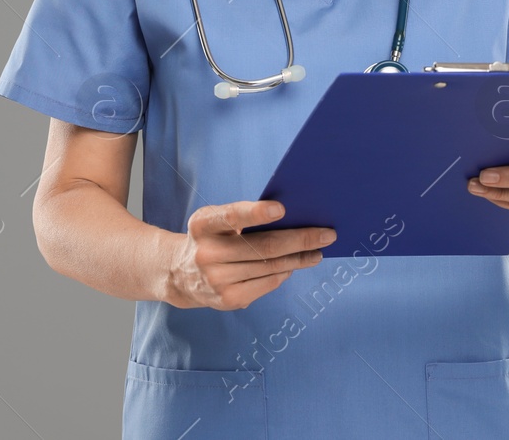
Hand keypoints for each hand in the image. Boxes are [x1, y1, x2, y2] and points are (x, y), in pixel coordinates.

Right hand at [165, 200, 334, 309]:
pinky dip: (284, 272)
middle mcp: (207, 254)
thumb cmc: (211, 238)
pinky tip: (293, 265)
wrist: (180, 274)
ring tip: (318, 251)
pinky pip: (267, 283)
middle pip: (264, 247)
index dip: (256, 213)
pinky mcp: (228, 300)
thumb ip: (243, 218)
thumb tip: (292, 220)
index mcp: (203, 225)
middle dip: (301, 240)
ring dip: (300, 259)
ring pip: (270, 267)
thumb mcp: (215, 221)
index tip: (282, 209)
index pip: (231, 217)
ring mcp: (217, 280)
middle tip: (328, 234)